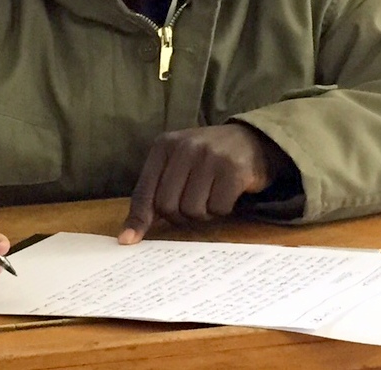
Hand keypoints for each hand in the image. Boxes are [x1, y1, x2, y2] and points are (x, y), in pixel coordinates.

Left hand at [118, 124, 285, 244]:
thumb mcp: (177, 166)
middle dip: (179, 216)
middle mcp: (185, 147)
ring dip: (203, 214)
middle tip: (193, 207)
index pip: (144, 191)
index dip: (139, 219)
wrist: (252, 140)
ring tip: (211, 197)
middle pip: (167, 206)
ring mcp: (210, 156)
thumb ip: (154, 194)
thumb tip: (128, 236)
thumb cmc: (207, 159)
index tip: (129, 241)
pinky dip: (222, 209)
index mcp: (164, 145)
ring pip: (192, 210)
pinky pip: (218, 208)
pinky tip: (227, 193)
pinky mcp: (233, 169)